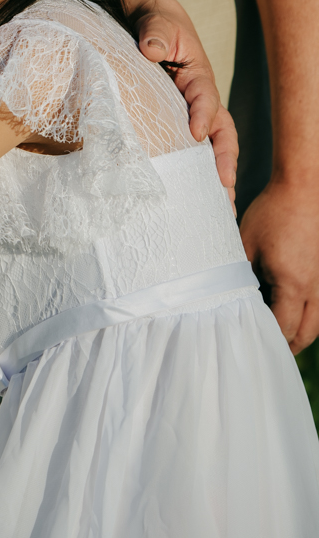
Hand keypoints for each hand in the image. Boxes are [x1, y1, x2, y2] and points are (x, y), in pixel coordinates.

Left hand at [135, 6, 237, 204]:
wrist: (145, 20)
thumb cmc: (152, 21)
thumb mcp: (155, 20)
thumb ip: (156, 32)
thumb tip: (151, 50)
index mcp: (197, 75)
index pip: (206, 98)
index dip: (203, 116)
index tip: (195, 134)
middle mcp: (198, 98)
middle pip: (220, 132)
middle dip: (224, 160)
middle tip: (224, 189)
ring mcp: (188, 112)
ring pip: (209, 146)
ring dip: (216, 175)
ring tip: (220, 207)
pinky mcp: (174, 122)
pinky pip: (188, 148)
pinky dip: (194, 171)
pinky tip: (193, 196)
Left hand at [241, 179, 318, 351]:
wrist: (303, 189)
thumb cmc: (273, 213)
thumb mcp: (246, 243)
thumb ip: (239, 273)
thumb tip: (228, 295)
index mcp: (293, 283)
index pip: (283, 327)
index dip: (267, 338)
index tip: (251, 341)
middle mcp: (315, 288)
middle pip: (305, 333)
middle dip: (288, 344)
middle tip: (268, 348)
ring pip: (317, 323)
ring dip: (300, 332)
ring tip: (281, 336)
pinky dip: (309, 316)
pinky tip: (294, 313)